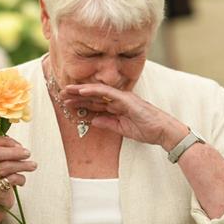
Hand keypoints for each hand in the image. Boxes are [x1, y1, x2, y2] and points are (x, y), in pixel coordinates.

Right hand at [0, 135, 36, 223]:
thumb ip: (6, 150)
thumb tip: (19, 146)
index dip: (7, 141)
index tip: (19, 145)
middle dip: (14, 152)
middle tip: (27, 153)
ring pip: (5, 167)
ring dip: (22, 165)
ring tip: (33, 165)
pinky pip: (10, 180)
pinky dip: (20, 179)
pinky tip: (22, 180)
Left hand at [60, 83, 187, 150]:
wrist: (163, 132)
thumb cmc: (146, 130)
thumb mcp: (122, 129)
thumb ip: (108, 124)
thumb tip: (93, 121)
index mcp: (116, 106)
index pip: (94, 103)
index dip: (80, 102)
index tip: (66, 103)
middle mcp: (118, 99)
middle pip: (93, 95)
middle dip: (76, 94)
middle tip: (60, 94)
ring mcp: (122, 98)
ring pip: (97, 91)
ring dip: (80, 91)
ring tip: (66, 90)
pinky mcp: (126, 99)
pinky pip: (107, 93)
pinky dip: (94, 91)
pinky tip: (82, 91)